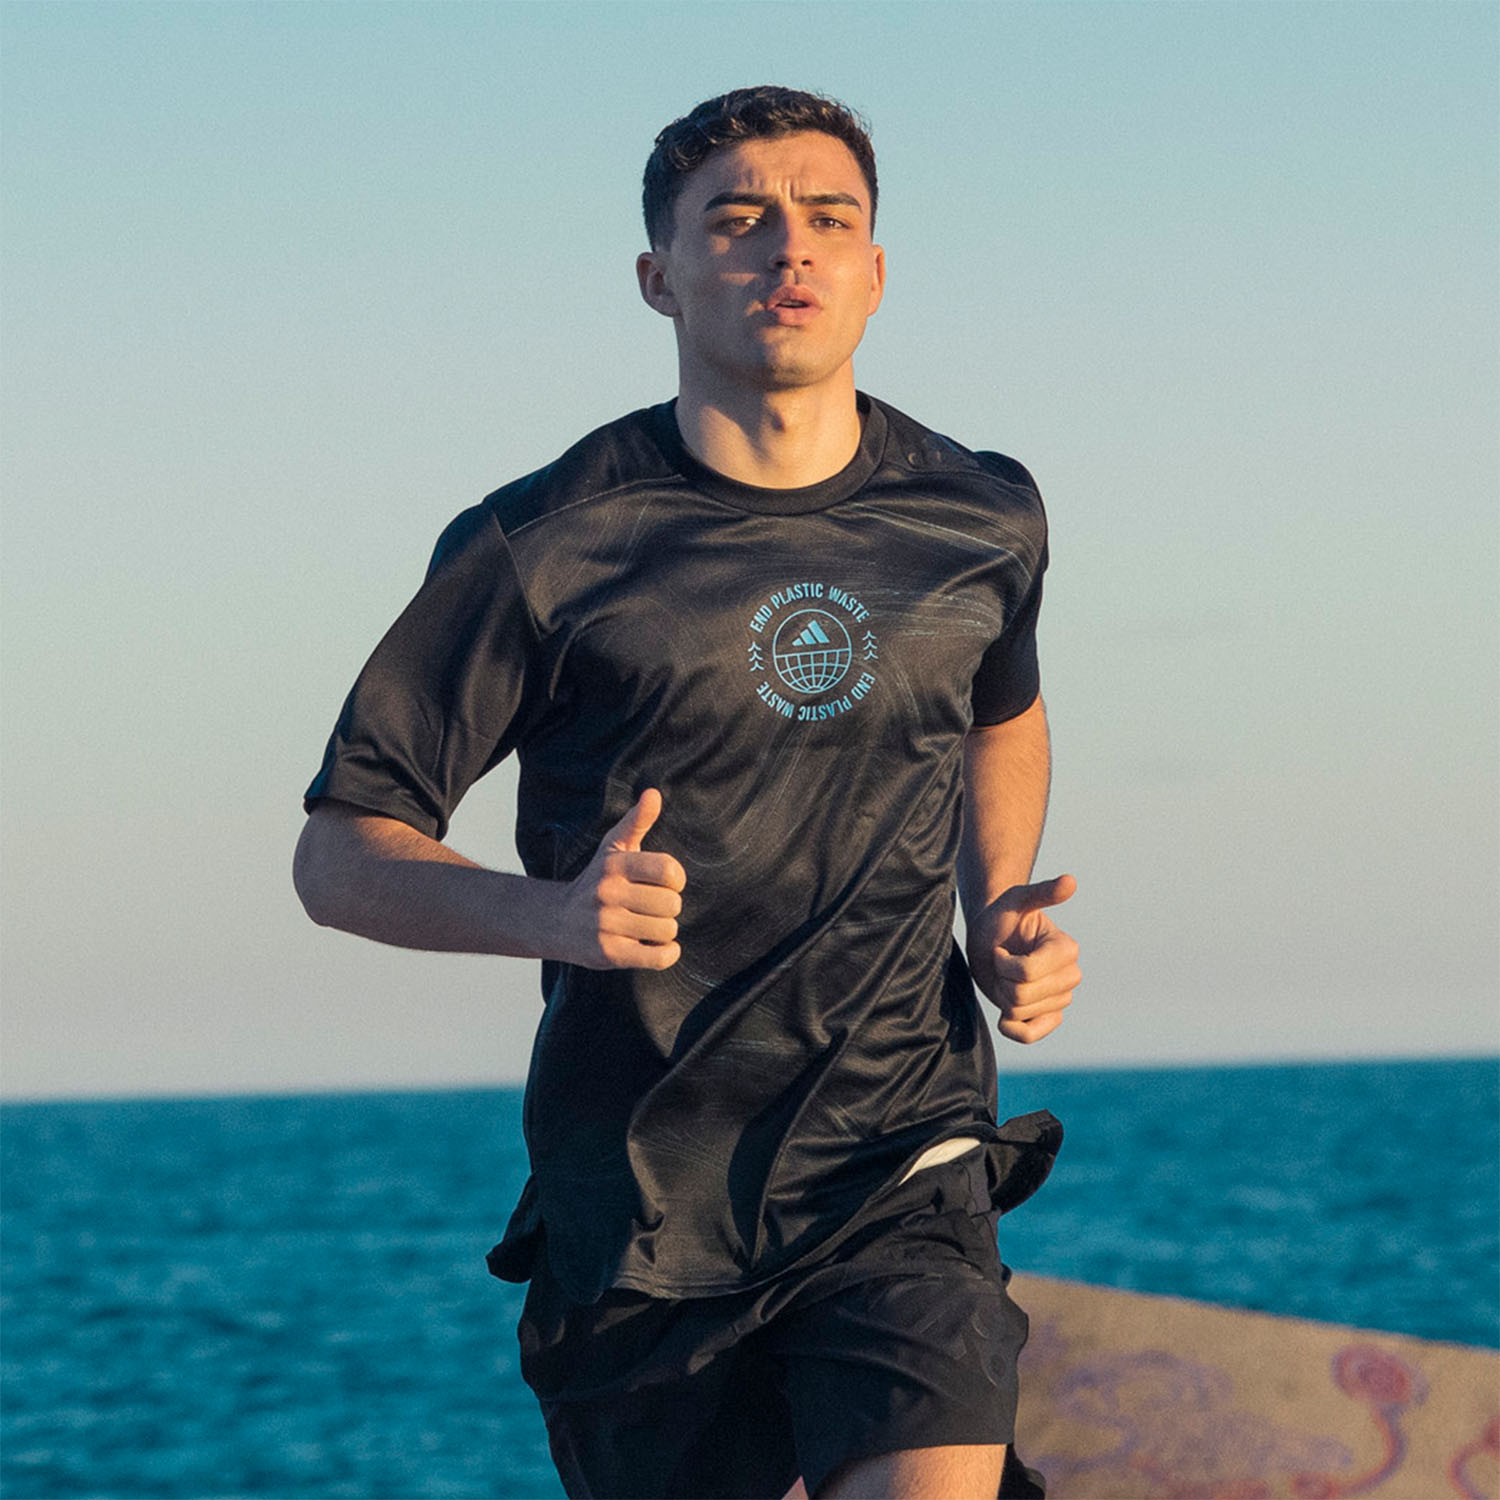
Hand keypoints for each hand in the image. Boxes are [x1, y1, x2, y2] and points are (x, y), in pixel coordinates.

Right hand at [557, 789, 685, 970]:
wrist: (556, 921)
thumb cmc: (596, 881)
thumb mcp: (613, 848)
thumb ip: (637, 821)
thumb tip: (654, 794)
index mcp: (615, 865)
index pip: (669, 870)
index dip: (675, 880)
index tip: (664, 883)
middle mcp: (608, 892)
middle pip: (672, 903)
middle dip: (669, 908)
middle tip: (652, 909)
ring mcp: (606, 924)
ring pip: (667, 930)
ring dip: (664, 931)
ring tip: (647, 926)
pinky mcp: (608, 953)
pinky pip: (657, 956)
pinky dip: (666, 954)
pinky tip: (659, 947)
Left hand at [967, 874, 1078, 1043]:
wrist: (991, 938)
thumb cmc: (1002, 916)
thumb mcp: (1016, 900)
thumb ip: (1041, 893)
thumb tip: (1070, 881)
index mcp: (1066, 949)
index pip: (1026, 973)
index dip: (1003, 962)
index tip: (1002, 948)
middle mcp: (1070, 976)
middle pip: (1021, 996)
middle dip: (1001, 978)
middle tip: (1002, 962)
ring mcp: (1060, 999)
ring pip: (1019, 1014)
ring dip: (1001, 995)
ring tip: (1005, 976)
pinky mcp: (1048, 1018)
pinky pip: (1029, 1035)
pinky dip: (1013, 1028)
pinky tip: (1006, 1012)